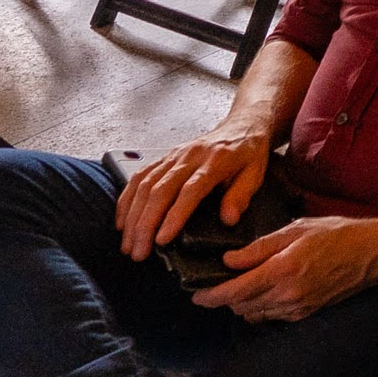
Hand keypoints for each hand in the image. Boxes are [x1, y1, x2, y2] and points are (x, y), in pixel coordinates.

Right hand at [116, 126, 274, 259]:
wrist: (241, 124)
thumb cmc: (248, 153)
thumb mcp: (256, 174)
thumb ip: (241, 196)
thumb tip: (228, 219)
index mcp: (215, 161)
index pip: (189, 190)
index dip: (174, 216)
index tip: (162, 240)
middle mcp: (189, 156)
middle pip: (159, 190)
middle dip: (145, 224)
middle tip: (138, 252)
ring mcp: (173, 155)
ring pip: (144, 184)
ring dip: (132, 216)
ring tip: (128, 244)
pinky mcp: (164, 157)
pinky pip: (139, 176)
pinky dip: (127, 199)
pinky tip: (122, 221)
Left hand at [197, 213, 377, 320]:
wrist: (371, 254)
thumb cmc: (335, 234)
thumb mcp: (295, 229)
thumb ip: (259, 248)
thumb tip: (228, 260)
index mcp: (283, 271)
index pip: (234, 292)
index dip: (210, 296)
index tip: (195, 294)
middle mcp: (288, 295)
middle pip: (240, 306)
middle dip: (224, 297)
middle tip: (216, 282)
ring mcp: (297, 309)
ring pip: (253, 314)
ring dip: (241, 303)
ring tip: (240, 284)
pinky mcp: (305, 315)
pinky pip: (271, 317)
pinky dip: (260, 306)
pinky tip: (264, 289)